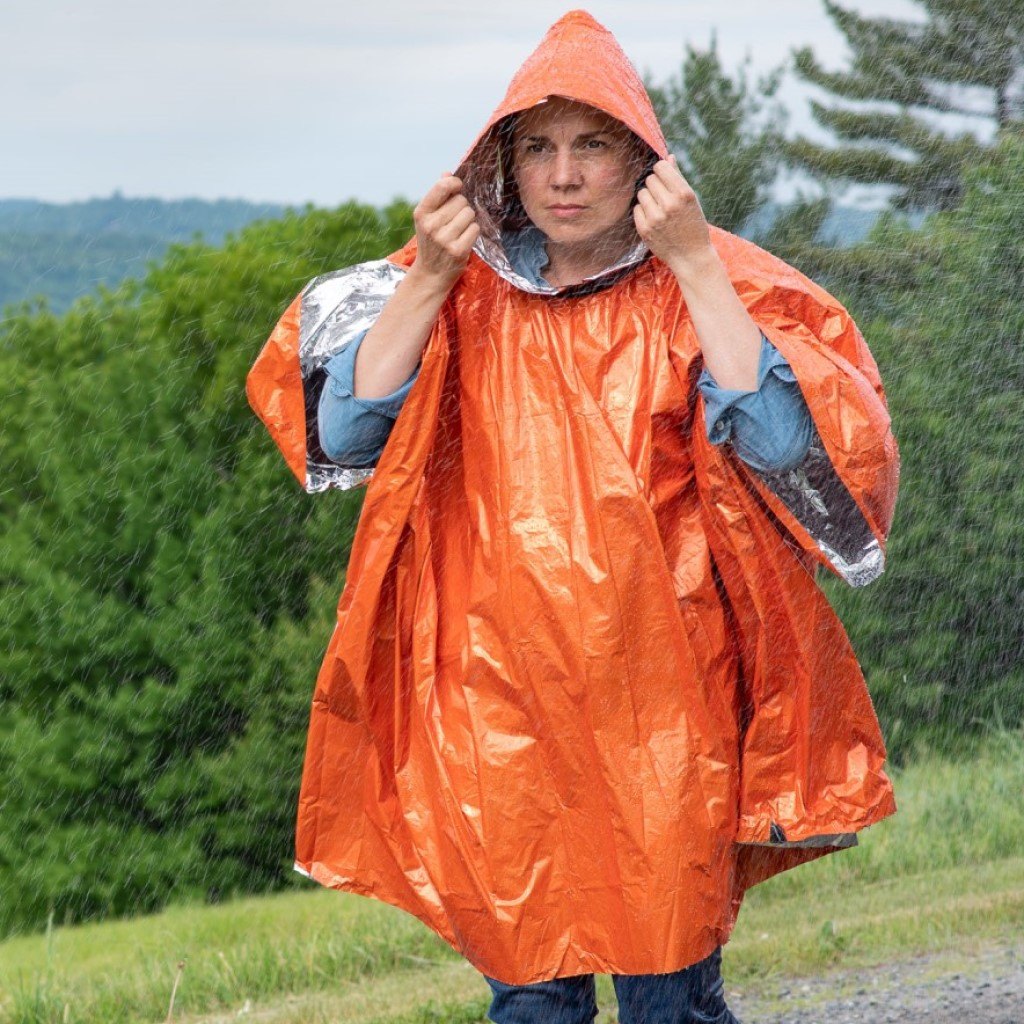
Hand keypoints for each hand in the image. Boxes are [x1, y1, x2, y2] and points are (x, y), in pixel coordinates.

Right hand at [409, 173, 480, 289]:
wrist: (430, 274)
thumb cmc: (431, 241)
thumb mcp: (428, 218)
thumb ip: (438, 195)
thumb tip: (447, 173)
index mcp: (421, 213)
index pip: (442, 187)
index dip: (454, 183)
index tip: (457, 186)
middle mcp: (431, 225)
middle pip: (461, 200)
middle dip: (461, 207)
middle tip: (454, 220)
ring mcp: (444, 239)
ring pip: (469, 213)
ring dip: (468, 220)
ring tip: (458, 230)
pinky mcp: (458, 250)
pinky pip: (475, 228)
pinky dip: (472, 232)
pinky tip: (463, 239)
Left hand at [632, 156, 713, 276]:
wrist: (691, 257)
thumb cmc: (693, 225)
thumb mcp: (691, 200)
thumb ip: (678, 178)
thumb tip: (668, 157)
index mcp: (683, 193)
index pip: (660, 167)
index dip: (661, 171)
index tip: (664, 179)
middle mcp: (669, 204)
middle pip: (649, 179)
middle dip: (655, 186)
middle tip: (663, 197)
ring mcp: (655, 218)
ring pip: (641, 193)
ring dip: (648, 198)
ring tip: (659, 209)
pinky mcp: (645, 229)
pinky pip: (636, 209)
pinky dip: (643, 212)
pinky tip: (654, 220)